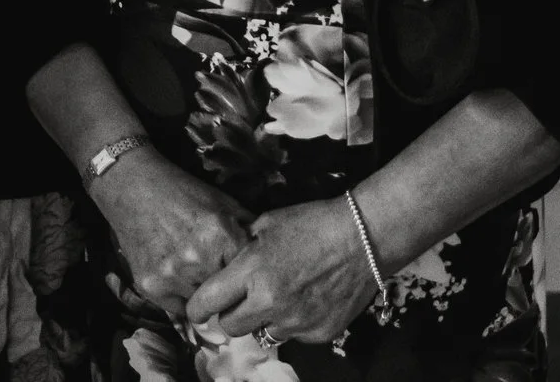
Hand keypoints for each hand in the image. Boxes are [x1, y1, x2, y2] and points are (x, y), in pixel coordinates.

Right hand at [89, 150, 252, 325]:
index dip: (247, 276)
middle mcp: (198, 260)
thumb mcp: (223, 202)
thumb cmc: (182, 192)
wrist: (133, 186)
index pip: (249, 276)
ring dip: (203, 293)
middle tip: (219, 275)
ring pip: (203, 305)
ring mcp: (173, 276)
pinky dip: (181, 297)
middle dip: (226, 286)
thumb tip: (270, 254)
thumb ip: (249, 228)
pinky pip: (179, 308)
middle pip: (227, 294)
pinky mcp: (151, 286)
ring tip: (195, 271)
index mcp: (221, 236)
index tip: (245, 277)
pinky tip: (177, 274)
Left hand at [184, 197, 378, 347]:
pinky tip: (304, 300)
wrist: (363, 237)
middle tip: (239, 301)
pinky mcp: (319, 333)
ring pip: (262, 334)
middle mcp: (270, 302)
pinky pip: (293, 335)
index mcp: (252, 271)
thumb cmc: (313, 223)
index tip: (196, 309)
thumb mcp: (267, 224)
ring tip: (277, 297)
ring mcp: (296, 322)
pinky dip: (293, 322)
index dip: (197, 308)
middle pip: (231, 327)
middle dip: (230, 315)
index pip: (208, 302)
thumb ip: (241, 249)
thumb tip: (224, 265)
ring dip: (263, 320)